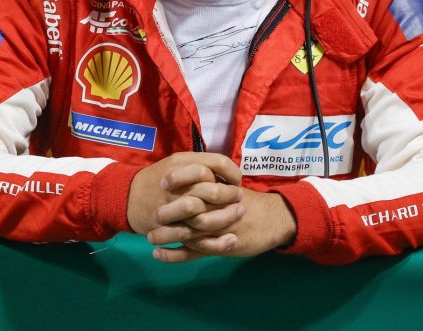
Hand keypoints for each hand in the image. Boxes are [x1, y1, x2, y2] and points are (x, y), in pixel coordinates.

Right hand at [126, 152, 241, 235]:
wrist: (126, 197)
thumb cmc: (157, 178)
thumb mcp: (176, 162)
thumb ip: (199, 164)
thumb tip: (226, 171)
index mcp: (181, 163)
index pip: (217, 163)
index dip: (232, 172)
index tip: (237, 180)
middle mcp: (178, 185)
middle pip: (213, 190)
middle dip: (231, 195)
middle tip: (240, 198)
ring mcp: (173, 208)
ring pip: (206, 216)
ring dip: (226, 217)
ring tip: (237, 214)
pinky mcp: (171, 228)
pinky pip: (196, 237)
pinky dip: (216, 241)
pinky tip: (230, 239)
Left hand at [150, 188, 296, 263]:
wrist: (274, 219)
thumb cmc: (248, 200)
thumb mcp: (231, 185)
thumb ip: (211, 179)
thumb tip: (186, 168)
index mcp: (221, 190)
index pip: (197, 182)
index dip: (178, 181)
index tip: (161, 182)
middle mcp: (218, 209)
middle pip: (189, 209)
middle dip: (168, 212)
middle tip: (151, 213)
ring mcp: (218, 229)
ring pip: (188, 232)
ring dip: (167, 235)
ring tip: (149, 237)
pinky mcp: (219, 247)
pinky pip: (194, 253)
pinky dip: (175, 255)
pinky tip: (159, 255)